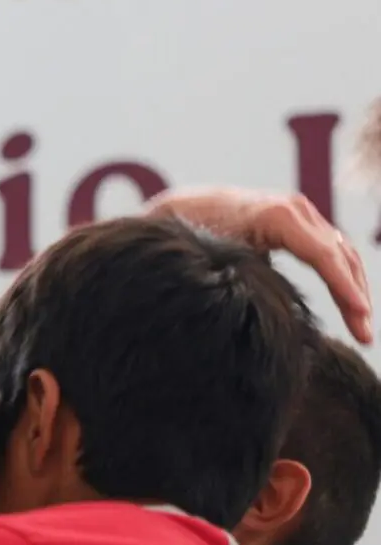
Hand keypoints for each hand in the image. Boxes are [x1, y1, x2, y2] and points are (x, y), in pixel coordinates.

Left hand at [148, 187, 372, 342]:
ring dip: (354, 290)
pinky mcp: (298, 225)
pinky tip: (349, 308)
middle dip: (355, 296)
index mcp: (278, 215)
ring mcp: (300, 215)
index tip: (360, 315)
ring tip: (362, 328)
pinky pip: (328, 253)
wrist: (181, 208)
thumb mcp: (216, 255)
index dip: (343, 287)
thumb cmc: (192, 234)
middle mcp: (296, 210)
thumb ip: (244, 272)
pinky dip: (341, 279)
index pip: (324, 255)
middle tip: (365, 335)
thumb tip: (273, 306)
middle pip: (340, 255)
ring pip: (340, 254)